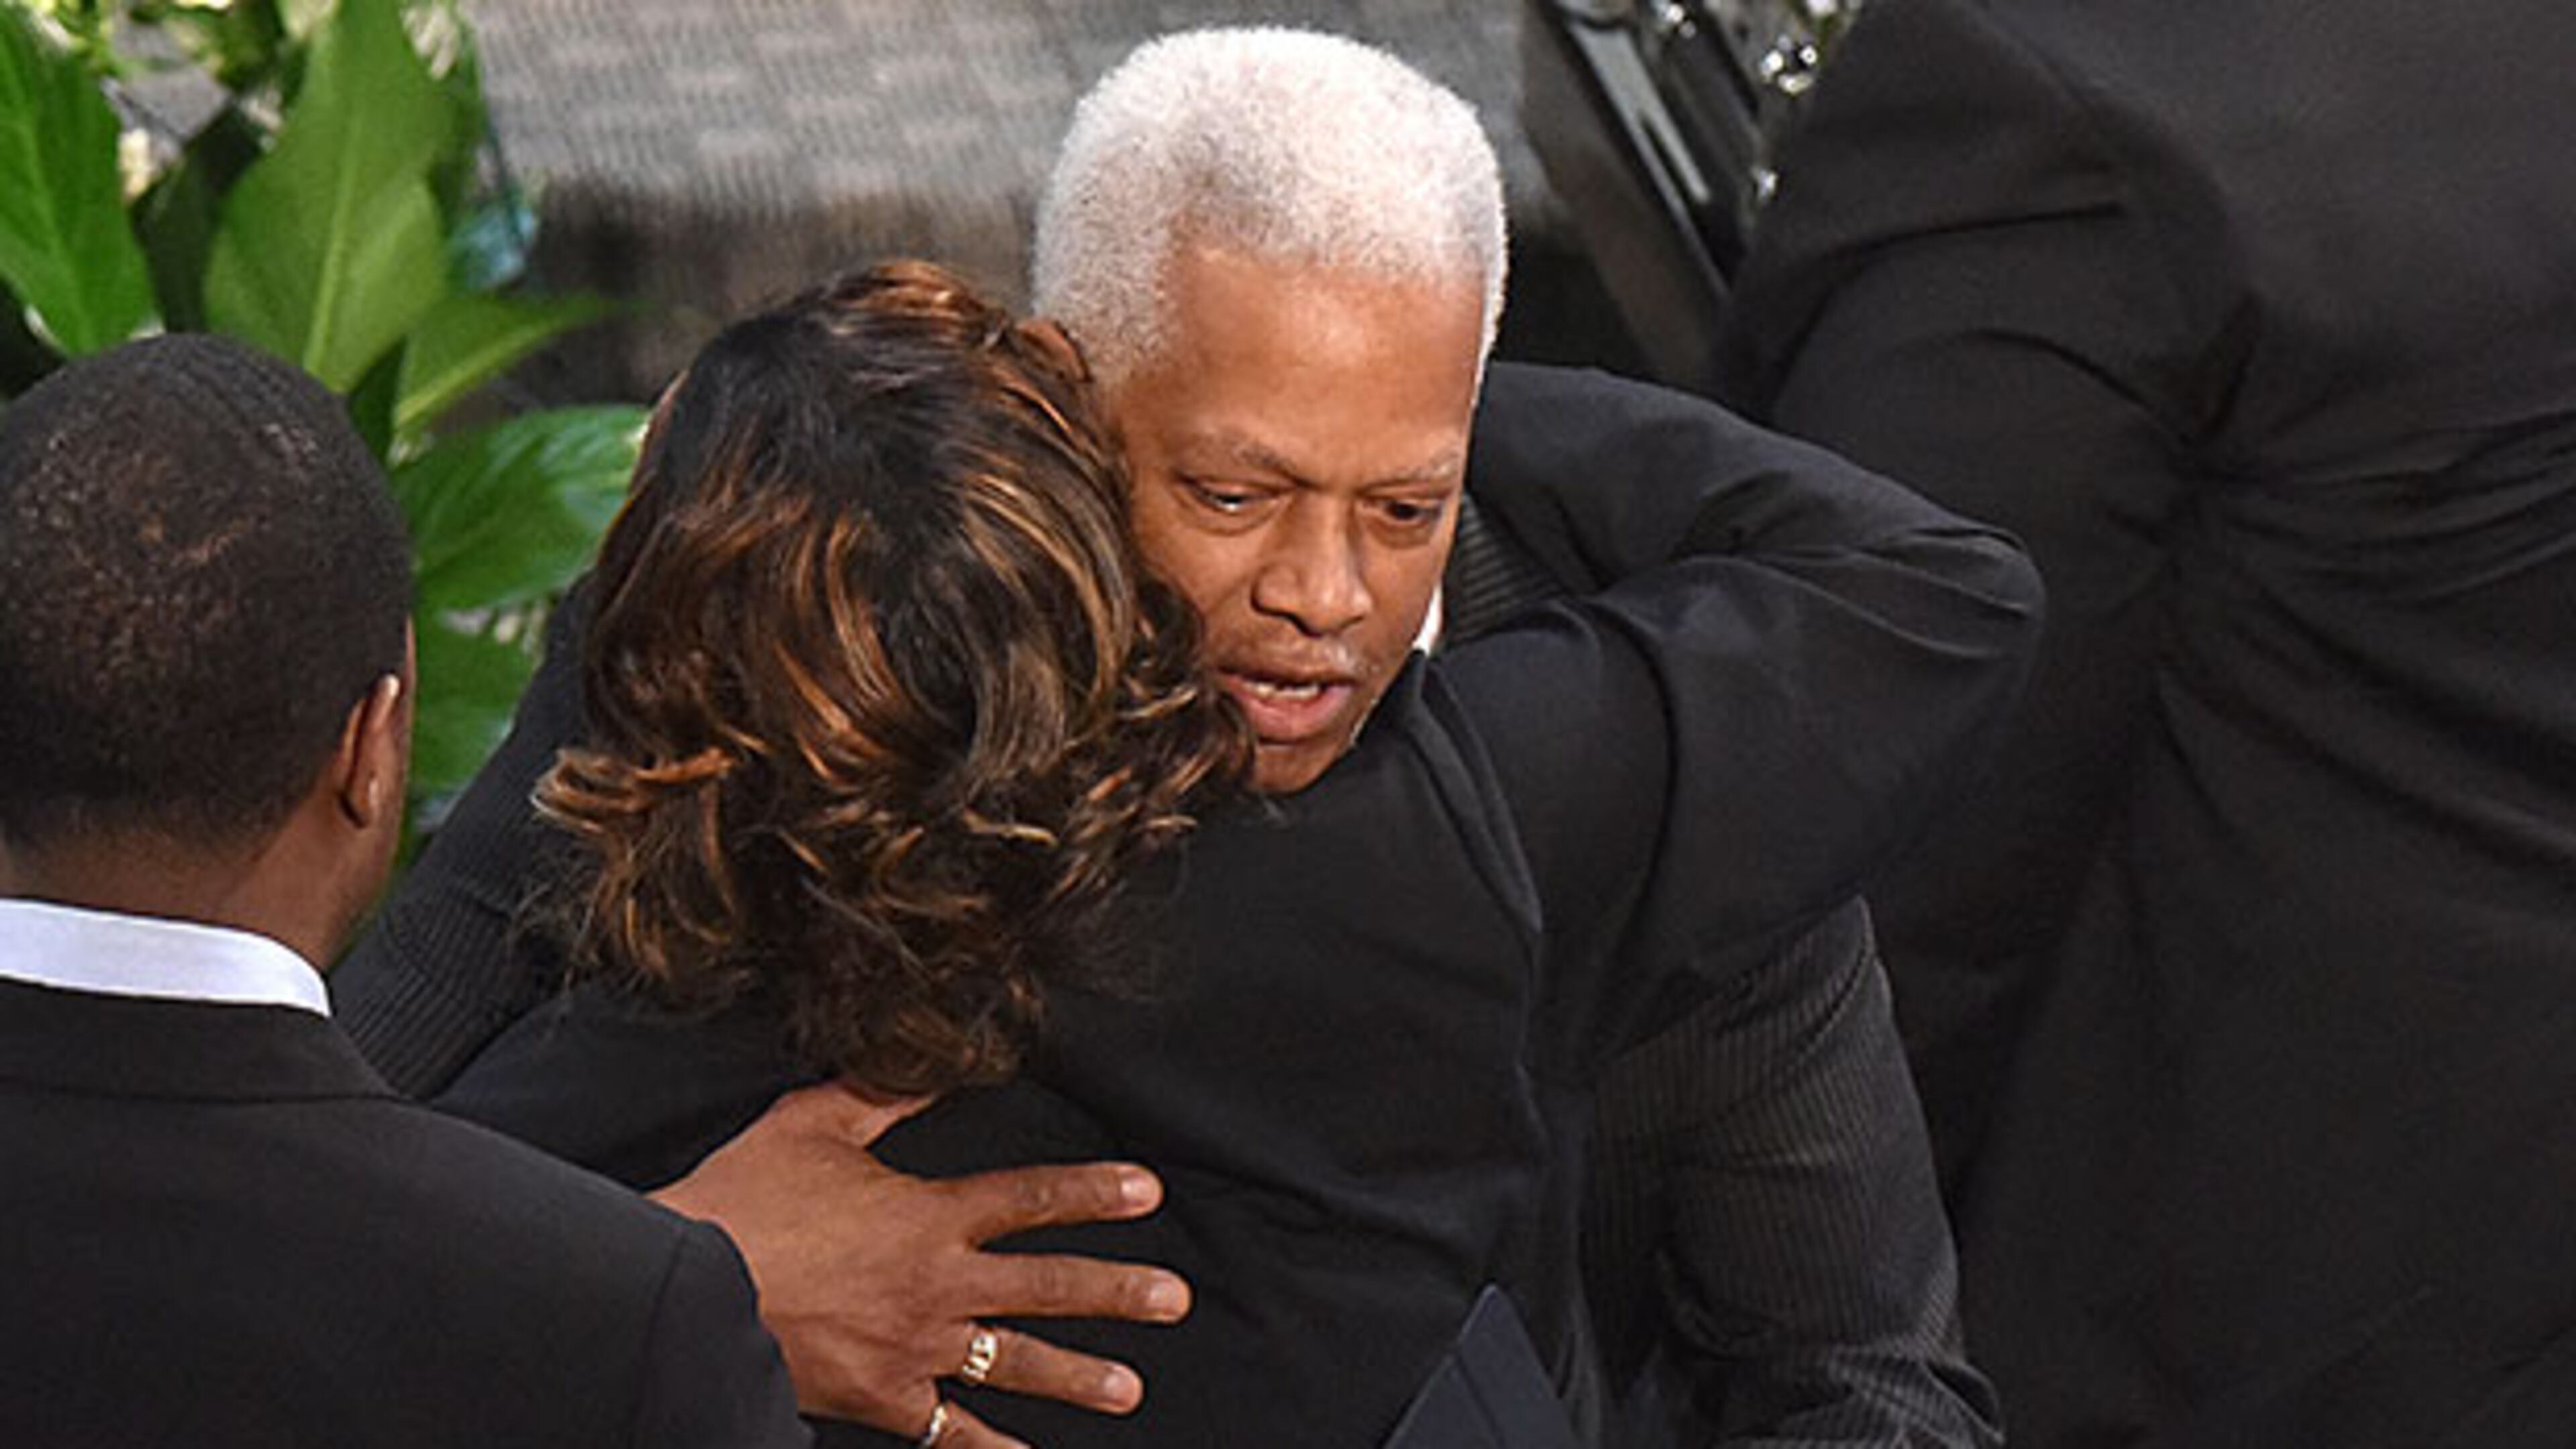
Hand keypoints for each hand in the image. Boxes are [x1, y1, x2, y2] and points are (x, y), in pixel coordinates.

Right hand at [652, 1081, 1188, 1448]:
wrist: (684, 1289)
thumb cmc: (742, 1202)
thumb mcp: (810, 1126)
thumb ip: (879, 1096)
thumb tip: (930, 1063)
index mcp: (927, 1215)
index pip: (1030, 1197)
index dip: (1094, 1192)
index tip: (1148, 1192)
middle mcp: (936, 1284)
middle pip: (1046, 1286)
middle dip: (1117, 1292)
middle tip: (1174, 1299)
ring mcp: (914, 1348)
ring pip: (1014, 1362)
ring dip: (1078, 1377)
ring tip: (1130, 1389)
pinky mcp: (882, 1399)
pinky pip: (948, 1433)